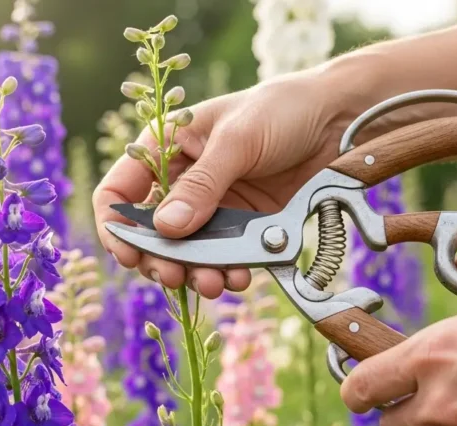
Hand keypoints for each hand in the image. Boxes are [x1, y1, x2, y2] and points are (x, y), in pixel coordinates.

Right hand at [92, 71, 354, 297]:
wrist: (340, 120)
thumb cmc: (282, 110)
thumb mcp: (238, 141)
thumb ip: (203, 185)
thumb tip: (166, 229)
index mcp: (165, 147)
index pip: (119, 192)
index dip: (117, 226)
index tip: (129, 255)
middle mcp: (183, 181)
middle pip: (151, 234)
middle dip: (160, 260)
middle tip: (175, 278)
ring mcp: (213, 207)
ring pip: (188, 253)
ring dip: (195, 274)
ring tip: (213, 283)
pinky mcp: (244, 227)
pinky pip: (225, 258)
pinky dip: (227, 272)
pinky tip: (238, 276)